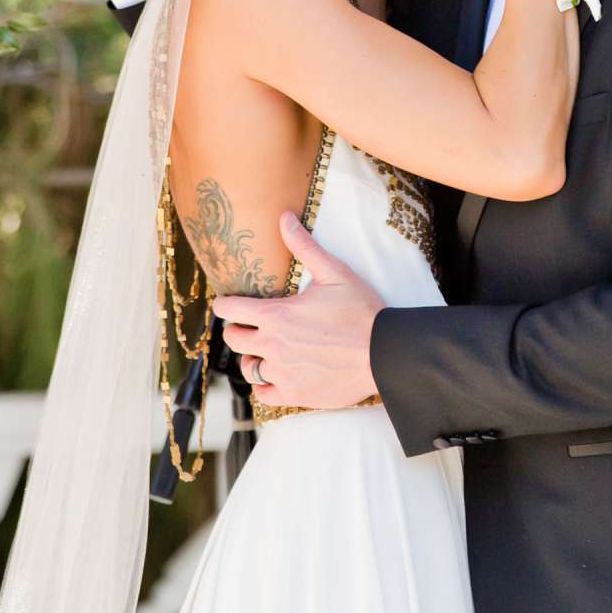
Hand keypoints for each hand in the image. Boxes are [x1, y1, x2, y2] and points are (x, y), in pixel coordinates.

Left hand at [213, 214, 386, 410]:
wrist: (386, 354)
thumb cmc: (362, 311)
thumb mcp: (335, 273)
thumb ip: (304, 246)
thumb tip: (284, 217)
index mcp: (276, 316)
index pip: (227, 310)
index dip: (225, 304)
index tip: (230, 304)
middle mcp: (272, 346)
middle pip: (233, 339)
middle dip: (239, 330)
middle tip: (254, 326)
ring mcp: (282, 373)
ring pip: (248, 368)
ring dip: (253, 358)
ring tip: (268, 351)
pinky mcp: (295, 394)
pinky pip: (264, 393)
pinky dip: (267, 385)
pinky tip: (280, 374)